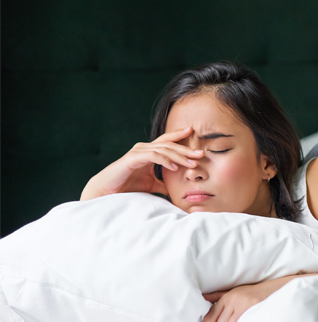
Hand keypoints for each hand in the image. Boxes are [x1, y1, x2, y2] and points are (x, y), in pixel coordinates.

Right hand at [80, 127, 203, 199]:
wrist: (106, 193)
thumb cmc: (127, 188)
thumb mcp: (151, 186)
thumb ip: (163, 185)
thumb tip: (177, 190)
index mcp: (149, 152)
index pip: (168, 142)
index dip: (181, 137)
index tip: (196, 136)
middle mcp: (144, 149)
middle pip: (169, 144)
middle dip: (186, 148)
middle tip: (201, 153)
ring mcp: (138, 152)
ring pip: (163, 149)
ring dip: (179, 156)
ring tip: (192, 163)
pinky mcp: (132, 159)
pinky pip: (153, 156)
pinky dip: (165, 161)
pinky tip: (174, 168)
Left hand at [202, 284, 268, 321]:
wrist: (266, 290)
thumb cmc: (246, 292)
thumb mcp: (230, 292)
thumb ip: (215, 296)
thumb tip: (202, 297)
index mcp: (226, 297)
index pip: (212, 315)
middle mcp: (232, 301)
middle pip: (219, 321)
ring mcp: (241, 306)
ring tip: (229, 320)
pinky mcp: (250, 310)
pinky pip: (239, 321)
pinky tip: (237, 320)